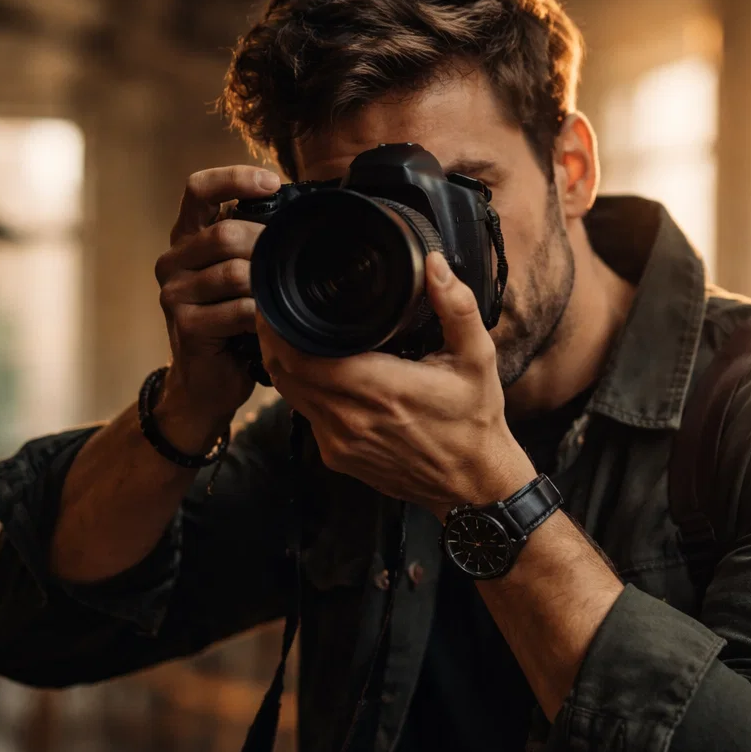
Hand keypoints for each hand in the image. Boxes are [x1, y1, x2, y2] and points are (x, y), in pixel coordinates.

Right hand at [153, 165, 280, 447]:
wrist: (207, 384)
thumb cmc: (233, 324)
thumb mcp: (242, 276)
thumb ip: (255, 244)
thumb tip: (306, 215)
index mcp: (186, 238)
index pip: (199, 189)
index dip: (235, 179)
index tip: (274, 184)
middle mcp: (172, 260)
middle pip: (225, 232)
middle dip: (268, 244)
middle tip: (296, 261)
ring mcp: (174, 294)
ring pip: (234, 272)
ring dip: (268, 284)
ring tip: (286, 296)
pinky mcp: (186, 326)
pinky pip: (237, 310)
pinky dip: (264, 315)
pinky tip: (275, 322)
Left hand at [257, 251, 536, 517]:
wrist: (474, 486)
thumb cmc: (475, 422)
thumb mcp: (477, 359)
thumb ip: (456, 308)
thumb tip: (434, 265)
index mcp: (381, 390)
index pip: (302, 355)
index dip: (279, 326)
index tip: (277, 298)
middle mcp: (351, 419)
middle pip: (284, 372)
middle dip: (273, 338)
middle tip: (275, 306)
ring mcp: (340, 443)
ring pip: (289, 394)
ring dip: (283, 363)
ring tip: (287, 331)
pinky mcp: (337, 457)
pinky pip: (306, 415)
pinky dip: (302, 389)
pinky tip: (313, 370)